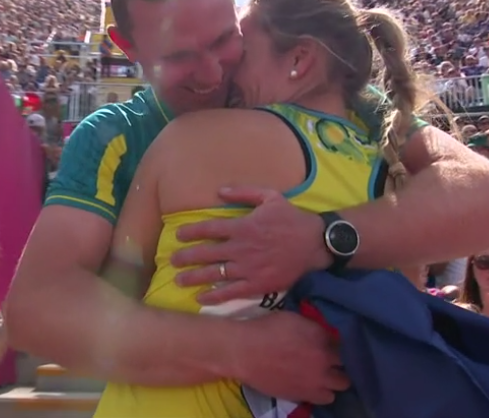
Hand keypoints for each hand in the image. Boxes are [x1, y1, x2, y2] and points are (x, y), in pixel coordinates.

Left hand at [172, 187, 325, 304]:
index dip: (191, 232)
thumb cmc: (292, 219)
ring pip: (215, 274)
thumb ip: (244, 192)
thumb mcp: (270, 197)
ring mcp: (249, 268)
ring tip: (179, 280)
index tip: (178, 235)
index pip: (209, 228)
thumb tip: (219, 191)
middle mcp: (241, 248)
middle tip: (172, 261)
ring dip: (194, 277)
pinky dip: (215, 297)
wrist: (316, 244)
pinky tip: (202, 299)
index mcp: (243, 226)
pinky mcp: (258, 285)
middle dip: (186, 257)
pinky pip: (231, 293)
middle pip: (207, 253)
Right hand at [234, 312, 349, 403]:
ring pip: (341, 385)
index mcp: (320, 337)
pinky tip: (313, 385)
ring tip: (323, 375)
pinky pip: (325, 398)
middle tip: (329, 360)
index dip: (336, 344)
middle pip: (347, 365)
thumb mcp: (294, 319)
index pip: (343, 343)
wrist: (244, 352)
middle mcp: (323, 360)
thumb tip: (326, 335)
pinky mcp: (304, 395)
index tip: (331, 344)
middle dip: (340, 363)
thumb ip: (314, 328)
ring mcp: (315, 380)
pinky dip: (322, 392)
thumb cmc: (266, 329)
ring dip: (334, 379)